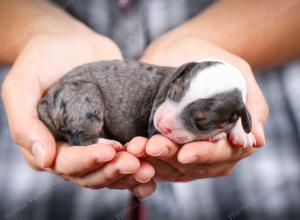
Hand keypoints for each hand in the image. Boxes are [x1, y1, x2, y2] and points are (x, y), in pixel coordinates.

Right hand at [1, 32, 154, 194]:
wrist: (69, 43)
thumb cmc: (40, 61)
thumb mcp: (21, 86)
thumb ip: (25, 124)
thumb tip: (44, 159)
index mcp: (48, 145)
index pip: (67, 165)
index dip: (87, 161)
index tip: (109, 151)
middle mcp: (72, 151)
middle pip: (92, 174)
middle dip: (114, 170)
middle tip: (135, 162)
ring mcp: (95, 144)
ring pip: (112, 171)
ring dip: (130, 174)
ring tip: (149, 167)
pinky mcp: (115, 134)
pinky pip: (127, 158)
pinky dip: (139, 169)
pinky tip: (153, 174)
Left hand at [135, 35, 267, 180]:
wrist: (184, 51)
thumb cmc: (214, 60)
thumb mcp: (238, 74)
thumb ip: (251, 105)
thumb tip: (259, 139)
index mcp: (232, 139)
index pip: (221, 155)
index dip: (204, 155)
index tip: (185, 153)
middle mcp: (211, 151)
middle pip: (193, 165)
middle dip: (172, 157)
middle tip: (152, 146)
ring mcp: (188, 152)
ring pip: (173, 167)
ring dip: (154, 161)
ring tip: (136, 148)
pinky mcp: (166, 148)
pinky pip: (156, 161)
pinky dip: (144, 159)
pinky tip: (132, 151)